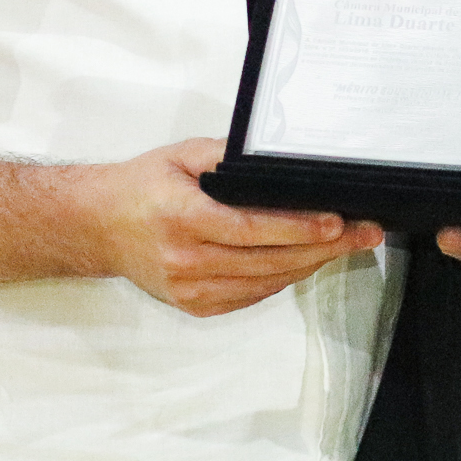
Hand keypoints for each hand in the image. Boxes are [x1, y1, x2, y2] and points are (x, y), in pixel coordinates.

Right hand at [101, 138, 383, 317]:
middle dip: (324, 247)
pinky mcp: (195, 305)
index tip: (338, 222)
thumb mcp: (182, 154)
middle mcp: (186, 260)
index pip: (252, 229)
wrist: (96, 226)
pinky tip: (308, 260)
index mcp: (183, 218)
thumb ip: (228, 156)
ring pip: (266, 282)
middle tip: (364, 233)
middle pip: (269, 260)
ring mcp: (190, 289)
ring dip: (311, 265)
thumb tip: (278, 160)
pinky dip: (283, 278)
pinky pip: (251, 294)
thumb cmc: (142, 185)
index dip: (299, 229)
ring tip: (348, 245)